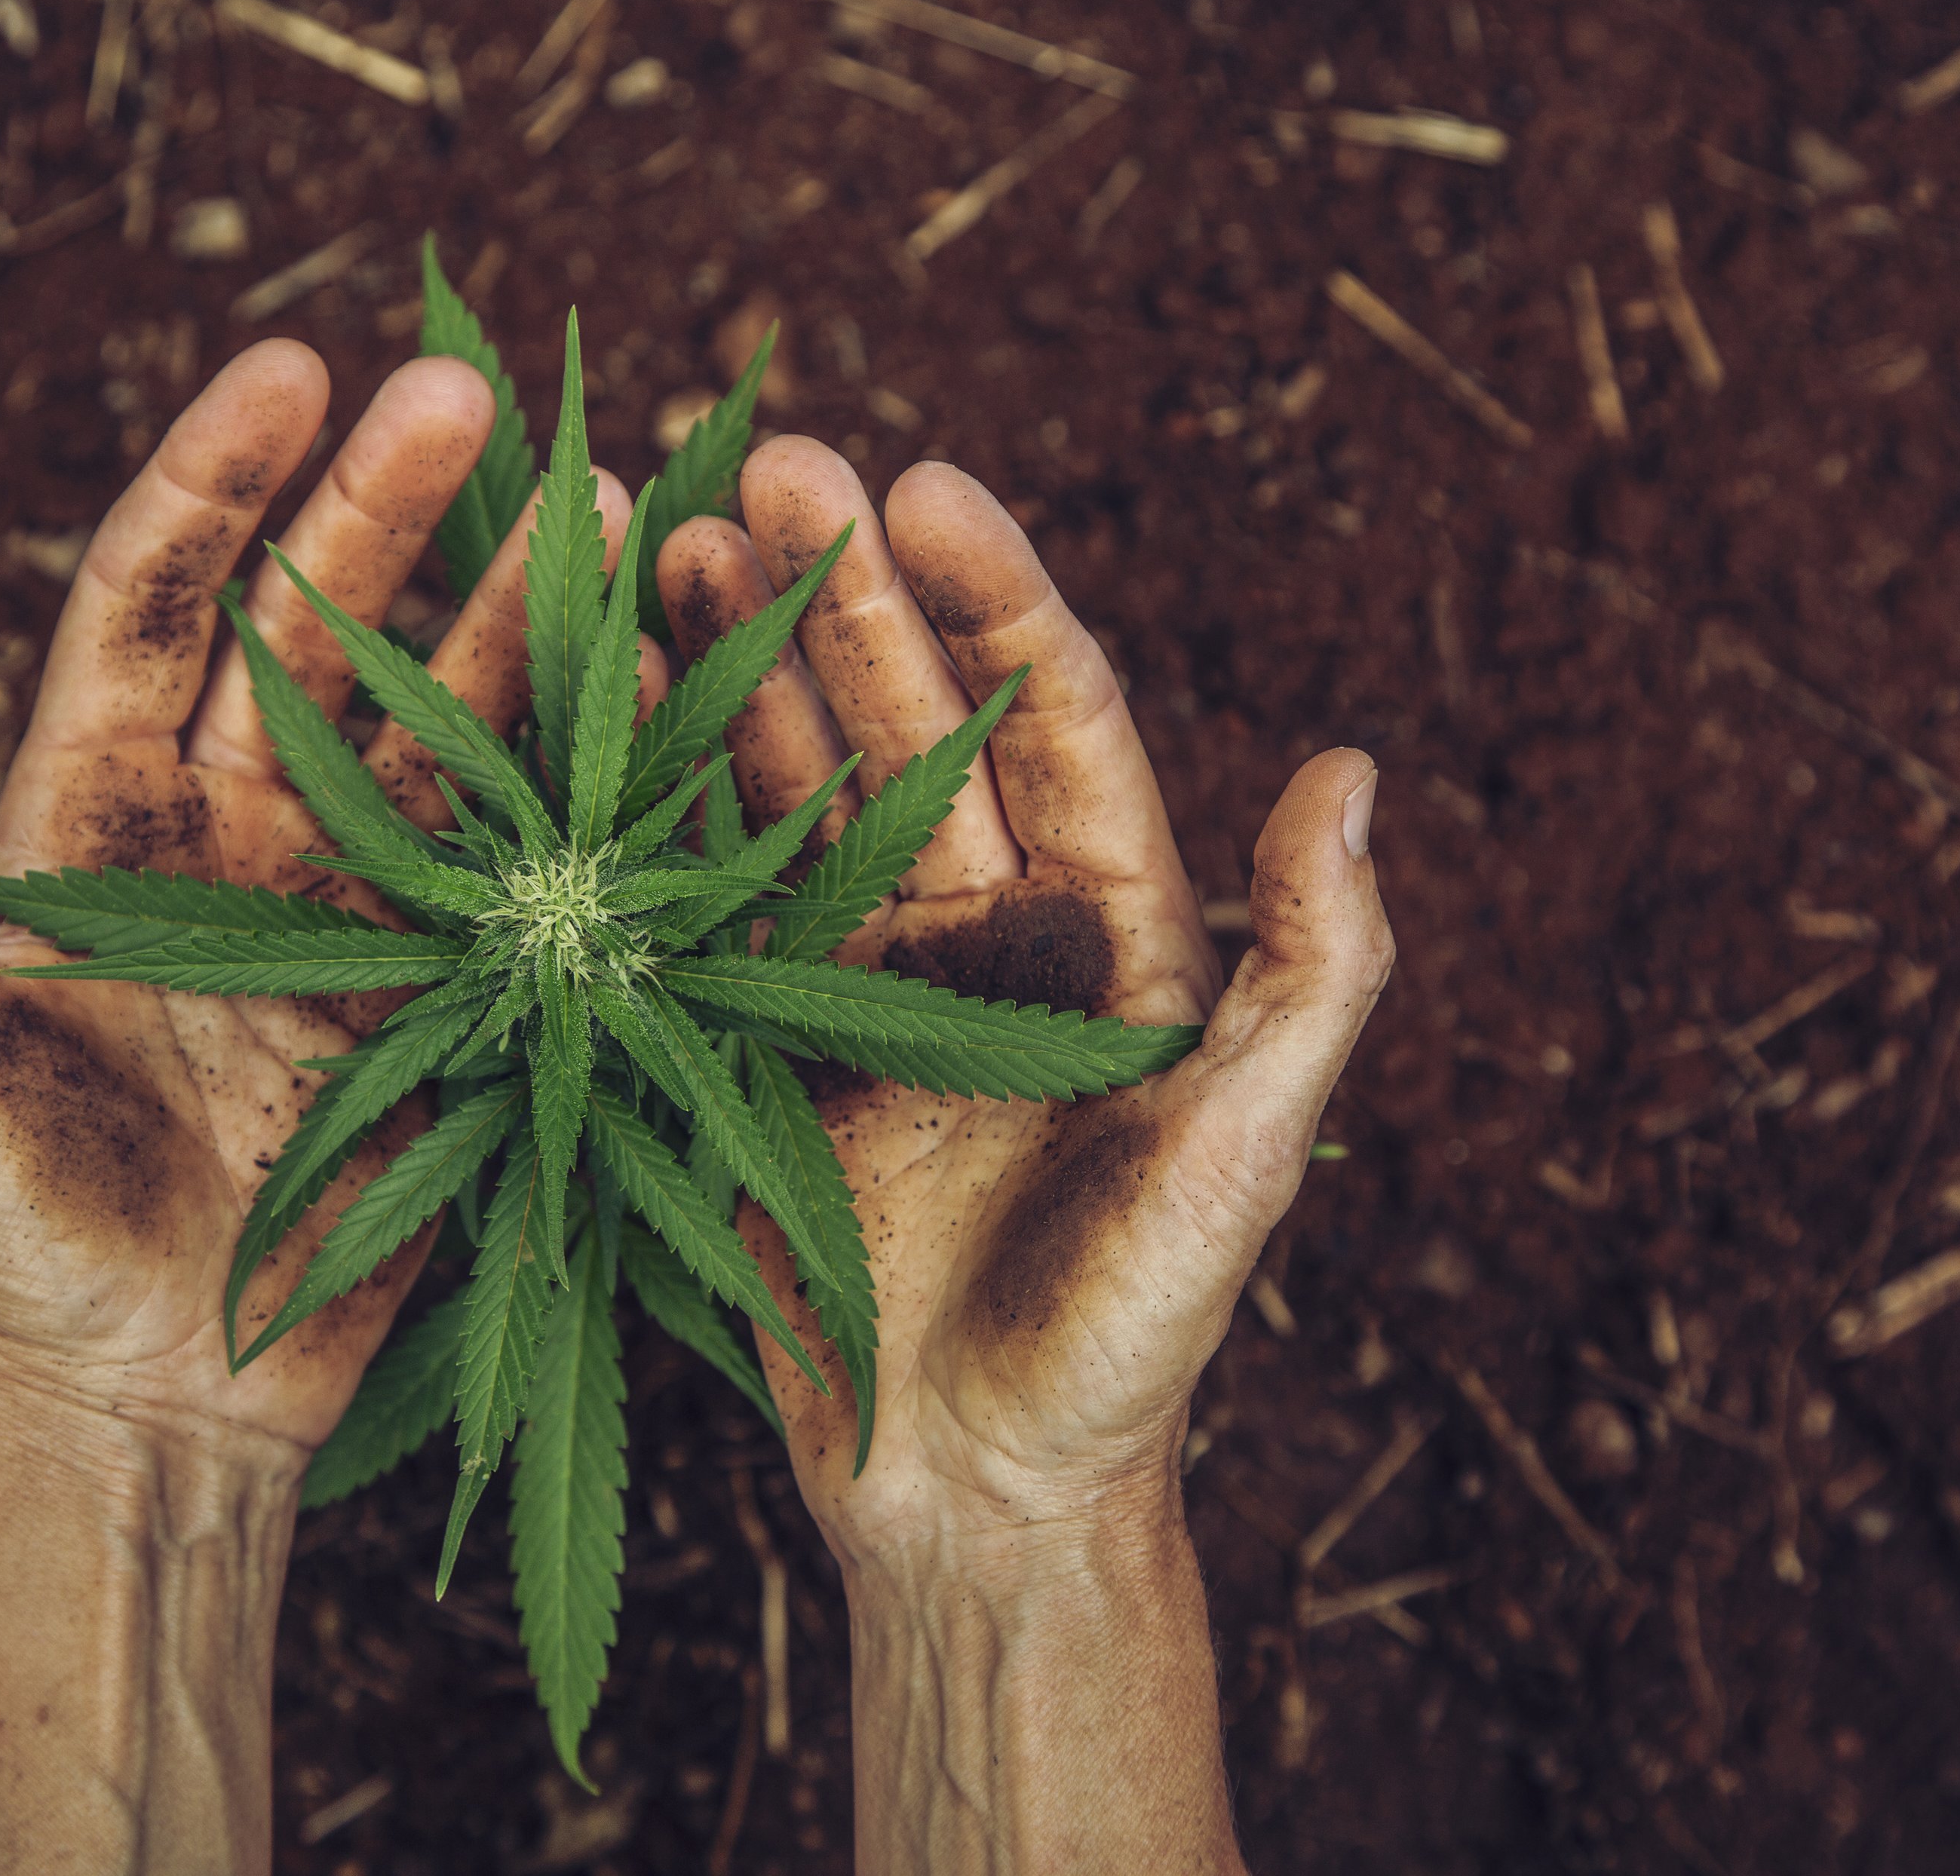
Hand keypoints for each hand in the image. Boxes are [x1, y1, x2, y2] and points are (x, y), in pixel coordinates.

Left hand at [0, 341, 642, 1456]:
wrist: (158, 1392)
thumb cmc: (10, 1224)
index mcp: (93, 817)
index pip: (159, 603)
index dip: (220, 478)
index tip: (296, 364)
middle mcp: (227, 835)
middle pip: (316, 631)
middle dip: (389, 506)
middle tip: (474, 396)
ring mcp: (344, 907)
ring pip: (436, 723)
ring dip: (513, 616)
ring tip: (609, 515)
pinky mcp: (437, 988)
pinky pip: (514, 854)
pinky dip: (575, 769)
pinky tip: (646, 685)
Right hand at [663, 438, 1392, 1563]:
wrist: (981, 1494)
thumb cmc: (1137, 1335)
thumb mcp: (1249, 1151)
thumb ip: (1313, 967)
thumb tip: (1352, 764)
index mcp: (1112, 929)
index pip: (1052, 721)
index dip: (993, 599)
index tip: (923, 484)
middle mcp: (985, 933)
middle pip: (908, 724)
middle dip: (842, 594)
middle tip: (765, 465)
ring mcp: (863, 986)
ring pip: (796, 789)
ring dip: (738, 667)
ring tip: (666, 539)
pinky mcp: (763, 1054)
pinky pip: (711, 904)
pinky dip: (661, 805)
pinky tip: (608, 701)